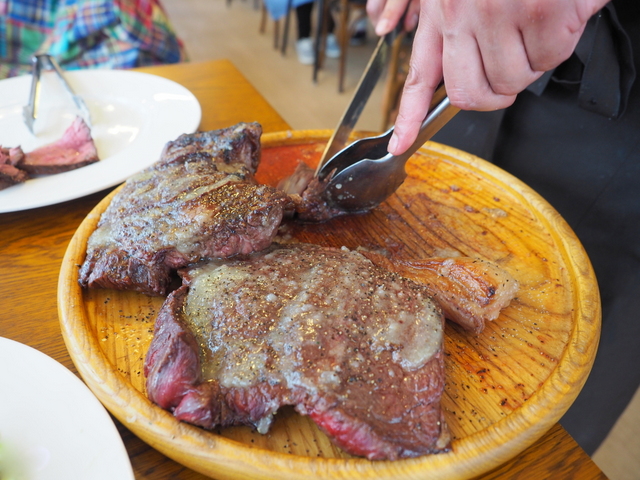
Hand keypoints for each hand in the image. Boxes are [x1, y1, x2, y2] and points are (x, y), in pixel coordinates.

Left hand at [368, 0, 608, 154]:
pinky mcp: (537, 11)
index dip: (408, 116)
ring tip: (536, 32)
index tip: (399, 144)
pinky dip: (558, 45)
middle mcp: (461, 15)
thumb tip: (458, 70)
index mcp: (440, 10)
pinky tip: (557, 18)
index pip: (419, 75)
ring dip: (529, 67)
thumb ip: (455, 25)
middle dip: (491, 98)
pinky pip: (548, 58)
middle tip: (506, 83)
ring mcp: (498, 15)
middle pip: (467, 94)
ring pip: (511, 81)